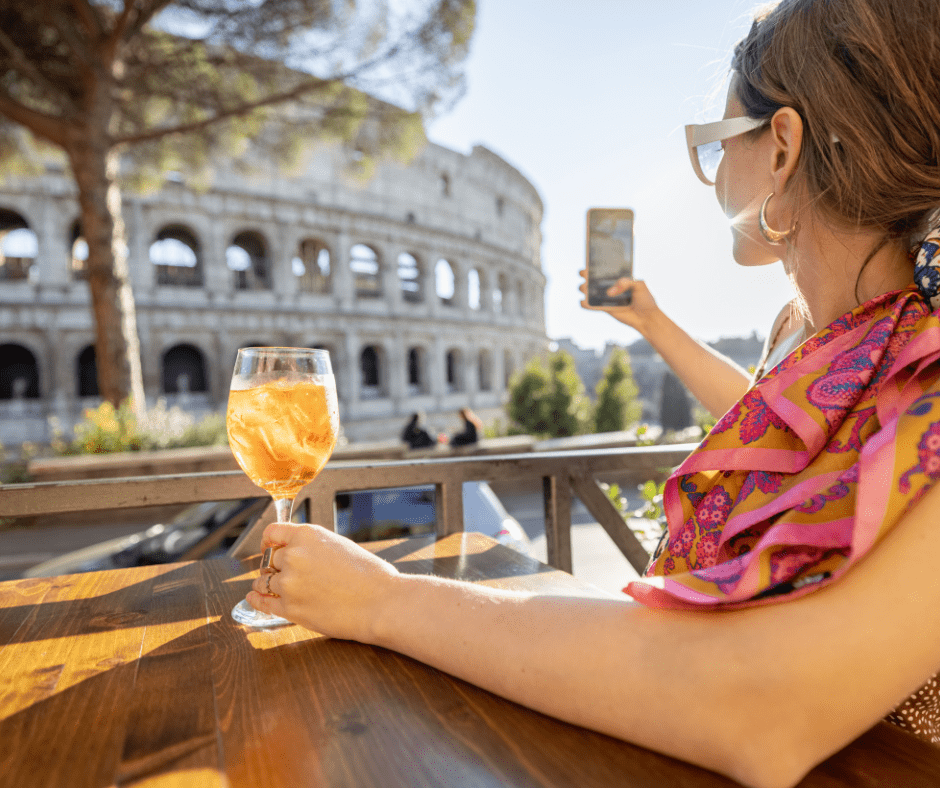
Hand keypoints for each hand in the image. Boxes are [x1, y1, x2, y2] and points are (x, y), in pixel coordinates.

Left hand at [247, 521, 400, 641]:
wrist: (381, 603)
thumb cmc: (370, 575)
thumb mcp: (340, 546)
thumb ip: (314, 547)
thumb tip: (297, 551)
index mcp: (307, 535)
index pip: (272, 533)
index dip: (268, 541)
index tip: (268, 547)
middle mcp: (293, 556)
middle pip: (268, 559)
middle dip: (272, 566)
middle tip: (277, 572)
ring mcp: (289, 583)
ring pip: (264, 582)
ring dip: (266, 584)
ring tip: (267, 587)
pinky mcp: (290, 609)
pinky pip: (263, 603)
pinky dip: (256, 600)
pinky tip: (253, 599)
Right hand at [579, 272, 659, 333]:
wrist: (647, 317)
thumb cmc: (645, 299)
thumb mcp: (639, 285)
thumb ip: (626, 283)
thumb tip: (610, 291)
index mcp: (618, 278)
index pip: (606, 269)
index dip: (596, 265)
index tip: (590, 262)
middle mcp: (610, 287)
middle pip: (595, 279)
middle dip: (587, 274)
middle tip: (585, 274)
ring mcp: (606, 298)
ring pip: (590, 292)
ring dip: (584, 288)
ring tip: (585, 288)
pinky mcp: (605, 308)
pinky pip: (592, 306)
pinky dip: (585, 304)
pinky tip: (583, 301)